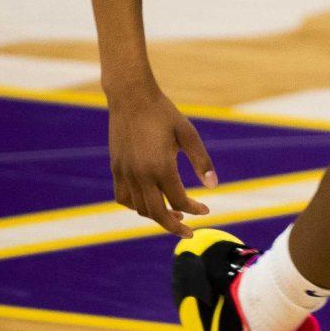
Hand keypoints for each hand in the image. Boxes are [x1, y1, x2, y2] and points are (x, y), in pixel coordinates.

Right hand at [107, 88, 217, 236]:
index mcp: (161, 167)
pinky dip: (136, 205)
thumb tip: (213, 186)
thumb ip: (202, 161)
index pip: (178, 200)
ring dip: (156, 216)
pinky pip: (123, 197)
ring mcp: (125, 173)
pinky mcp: (116, 168)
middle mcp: (140, 174)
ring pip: (139, 208)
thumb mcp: (188, 134)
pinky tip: (149, 201)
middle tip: (188, 232)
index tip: (206, 210)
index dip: (193, 209)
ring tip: (173, 213)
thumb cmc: (164, 114)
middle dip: (174, 226)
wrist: (131, 98)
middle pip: (157, 213)